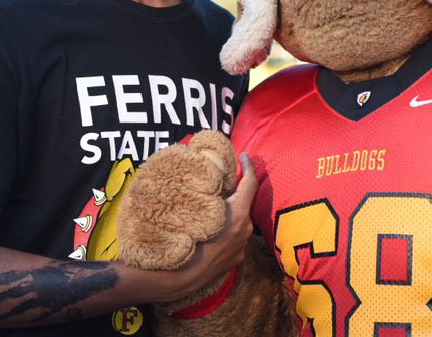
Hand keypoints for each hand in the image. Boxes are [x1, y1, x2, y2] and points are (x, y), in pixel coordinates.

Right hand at [166, 153, 257, 297]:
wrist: (181, 277)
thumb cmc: (186, 238)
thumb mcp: (196, 207)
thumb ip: (210, 191)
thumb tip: (209, 176)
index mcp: (239, 214)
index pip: (250, 183)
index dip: (248, 166)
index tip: (244, 155)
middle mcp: (245, 230)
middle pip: (244, 203)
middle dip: (236, 191)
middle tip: (221, 182)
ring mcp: (241, 247)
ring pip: (239, 222)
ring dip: (230, 212)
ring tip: (213, 206)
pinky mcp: (235, 260)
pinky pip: (234, 237)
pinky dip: (226, 229)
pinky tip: (211, 230)